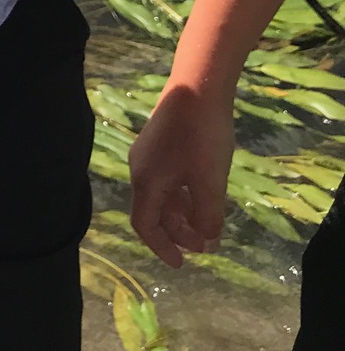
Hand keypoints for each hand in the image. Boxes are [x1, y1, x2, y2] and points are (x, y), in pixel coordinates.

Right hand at [128, 81, 233, 267]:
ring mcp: (149, 153)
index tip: (182, 263)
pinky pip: (167, 178)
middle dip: (178, 233)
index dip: (162, 248)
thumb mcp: (210, 183)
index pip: (145, 226)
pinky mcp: (159, 141)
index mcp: (146, 182)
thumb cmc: (202, 137)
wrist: (197, 86)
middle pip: (154, 211)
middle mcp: (140, 169)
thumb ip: (208, 217)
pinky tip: (203, 192)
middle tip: (205, 244)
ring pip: (162, 195)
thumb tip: (207, 243)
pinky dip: (183, 194)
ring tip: (208, 222)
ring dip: (182, 214)